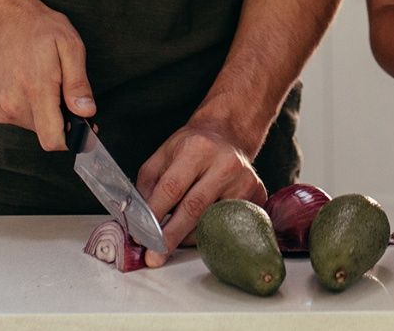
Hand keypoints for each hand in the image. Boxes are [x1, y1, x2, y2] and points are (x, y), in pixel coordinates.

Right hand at [0, 0, 94, 150]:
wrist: (4, 22)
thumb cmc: (41, 30)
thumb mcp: (70, 47)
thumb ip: (78, 83)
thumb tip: (87, 112)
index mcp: (36, 89)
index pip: (52, 138)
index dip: (72, 139)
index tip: (86, 127)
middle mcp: (13, 104)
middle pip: (46, 133)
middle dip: (62, 119)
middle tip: (67, 91)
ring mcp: (0, 108)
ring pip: (34, 126)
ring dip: (46, 113)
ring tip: (47, 83)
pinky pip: (21, 119)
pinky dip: (31, 108)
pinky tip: (31, 85)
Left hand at [136, 116, 266, 267]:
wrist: (229, 134)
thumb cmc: (193, 147)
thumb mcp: (164, 154)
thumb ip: (148, 184)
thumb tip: (137, 219)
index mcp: (198, 149)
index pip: (172, 187)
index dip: (154, 214)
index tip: (141, 236)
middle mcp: (225, 163)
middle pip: (194, 208)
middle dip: (170, 236)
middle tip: (154, 257)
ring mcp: (244, 180)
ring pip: (212, 221)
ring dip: (188, 236)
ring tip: (174, 237)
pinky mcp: (257, 195)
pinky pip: (229, 224)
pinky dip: (210, 232)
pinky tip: (199, 228)